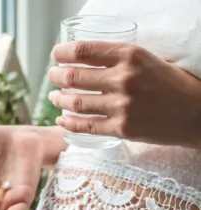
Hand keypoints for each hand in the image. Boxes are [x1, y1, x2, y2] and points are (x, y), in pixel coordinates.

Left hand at [48, 41, 200, 147]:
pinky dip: (69, 123)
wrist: (195, 114)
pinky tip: (61, 120)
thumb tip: (86, 62)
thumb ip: (118, 60)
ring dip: (58, 99)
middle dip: (56, 76)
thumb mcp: (148, 59)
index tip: (56, 55)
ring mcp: (121, 107)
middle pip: (74, 77)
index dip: (63, 52)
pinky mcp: (121, 129)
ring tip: (53, 97)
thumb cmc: (173, 84)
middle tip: (52, 76)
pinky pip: (86, 126)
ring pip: (76, 102)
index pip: (84, 50)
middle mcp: (123, 79)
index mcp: (130, 55)